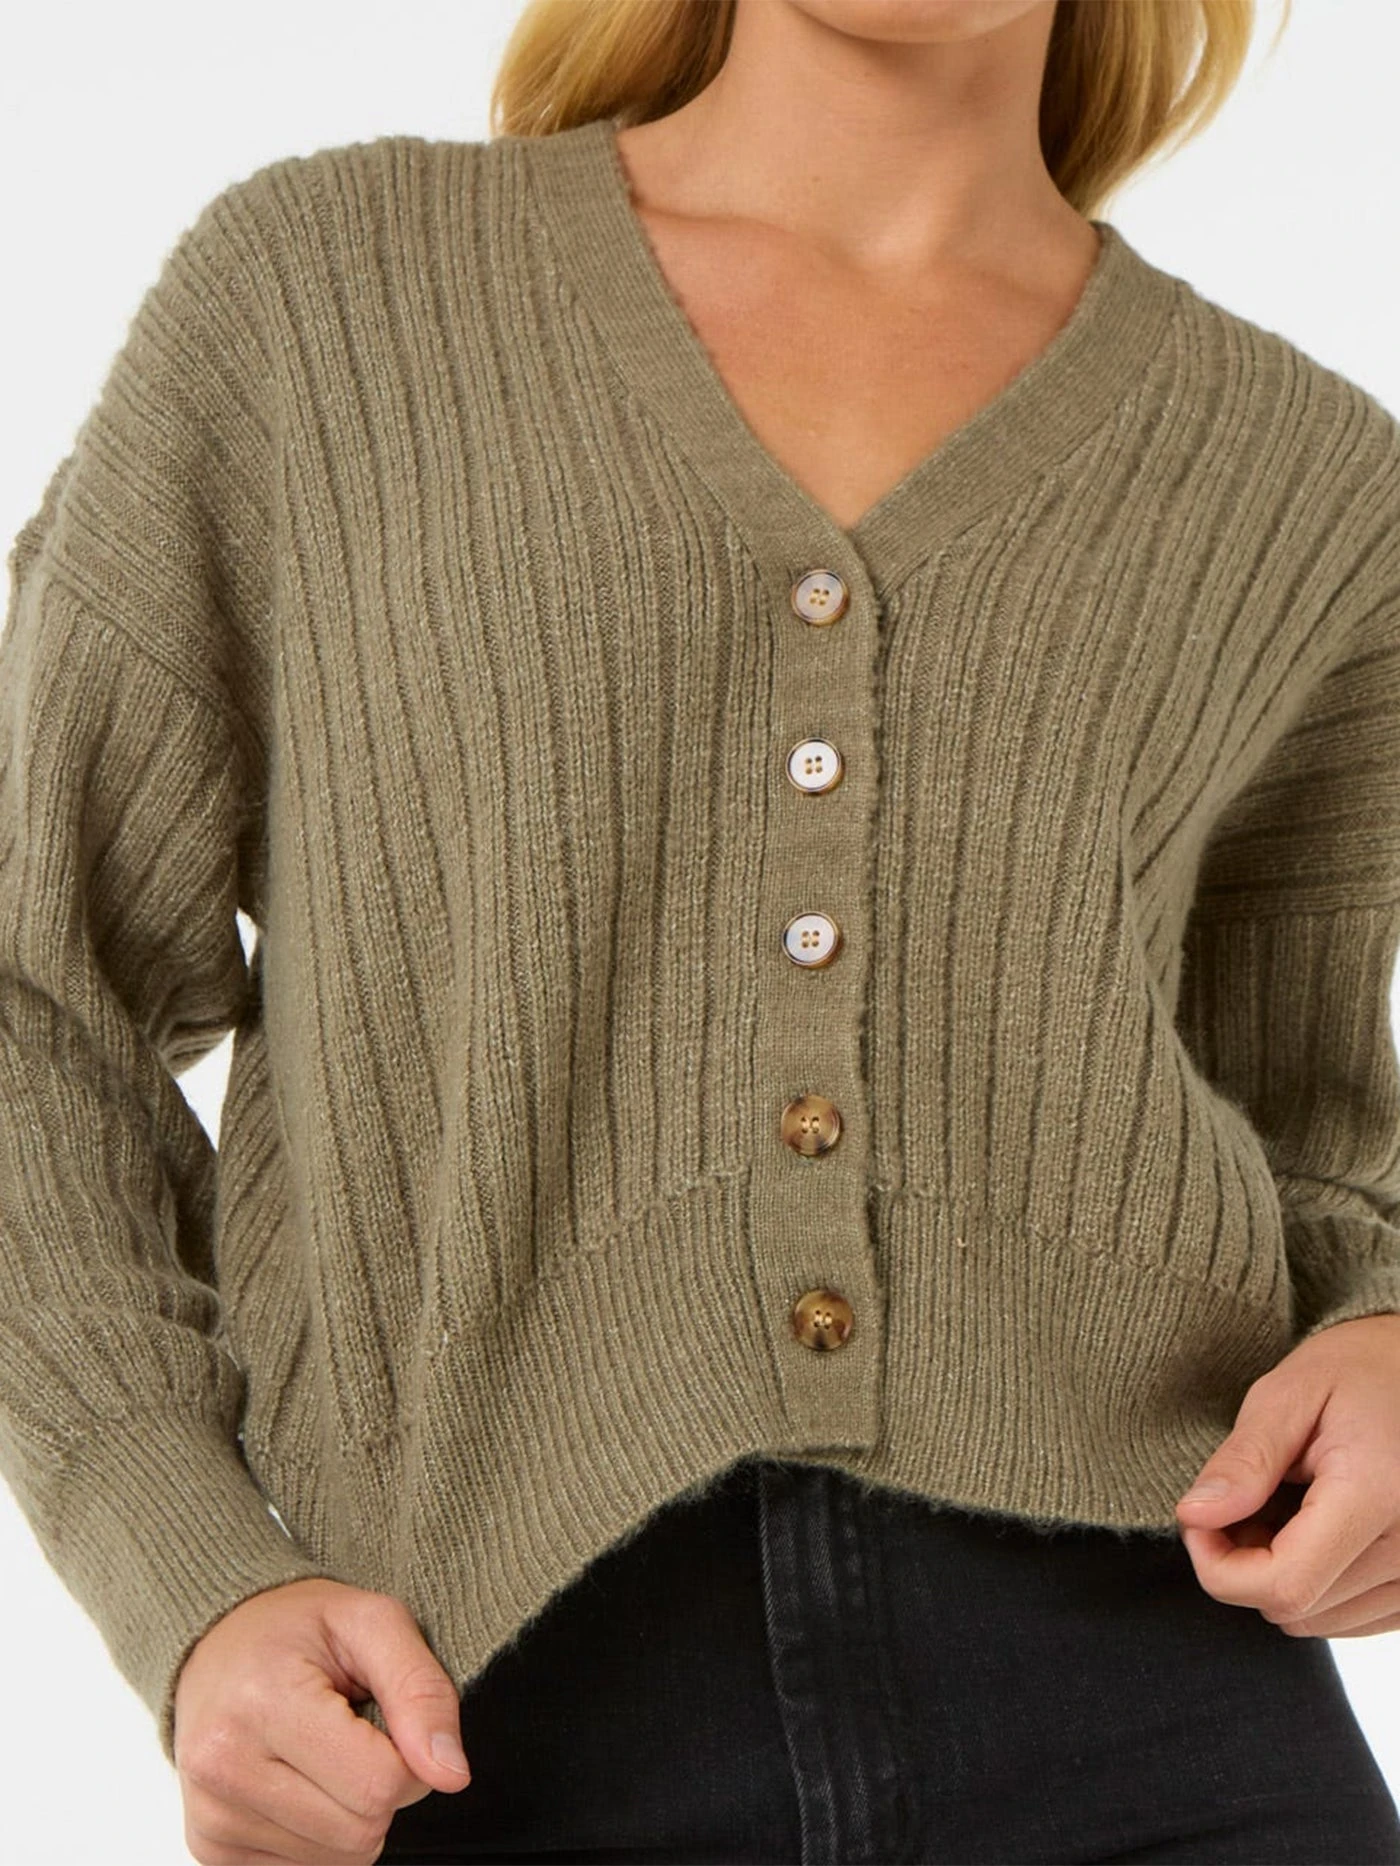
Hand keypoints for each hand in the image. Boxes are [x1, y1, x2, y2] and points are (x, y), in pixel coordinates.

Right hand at [173, 1575, 471, 1863]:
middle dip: (381, 1787)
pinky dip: (320, 1834)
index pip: (379, 1784)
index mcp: (262, 1702)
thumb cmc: (298, 1628)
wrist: (219, 1644)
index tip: (388, 1719)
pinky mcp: (211, 1850)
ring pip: (336, 1860)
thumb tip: (451, 1773)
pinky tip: (299, 1781)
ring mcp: (210, 1817)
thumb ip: (421, 1690)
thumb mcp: (373, 1622)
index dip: (410, 1758)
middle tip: (353, 1732)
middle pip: (360, 1831)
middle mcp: (223, 1767)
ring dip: (351, 1812)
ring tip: (322, 1752)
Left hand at [1174, 1313, 1399, 1636]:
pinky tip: (1310, 1529)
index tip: (1196, 1519)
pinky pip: (1349, 1617)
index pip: (1283, 1584)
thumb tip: (1194, 1516)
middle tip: (1238, 1500)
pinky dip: (1315, 1584)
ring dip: (1279, 1575)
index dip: (1219, 1566)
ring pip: (1318, 1620)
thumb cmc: (1353, 1371)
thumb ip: (1243, 1461)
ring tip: (1279, 1506)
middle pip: (1295, 1607)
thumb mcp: (1287, 1395)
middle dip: (1242, 1563)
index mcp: (1375, 1495)